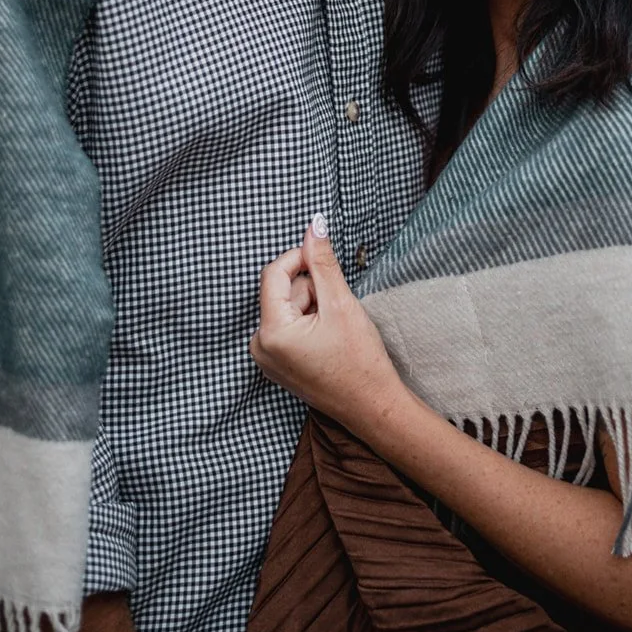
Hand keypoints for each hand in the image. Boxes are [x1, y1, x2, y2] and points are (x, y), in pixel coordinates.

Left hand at [250, 215, 404, 440]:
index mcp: (271, 332)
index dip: (301, 258)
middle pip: (282, 291)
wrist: (372, 406)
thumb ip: (322, 261)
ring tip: (335, 329)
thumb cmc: (359, 361)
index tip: (324, 258)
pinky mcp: (277, 363)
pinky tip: (328, 339)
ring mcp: (267, 358)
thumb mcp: (341, 303)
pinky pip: (288, 325)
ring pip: (287, 307)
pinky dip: (309, 322)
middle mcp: (260, 347)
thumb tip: (314, 225)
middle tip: (337, 310)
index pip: (274, 273)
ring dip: (312, 306)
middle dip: (312, 290)